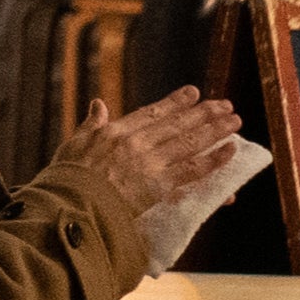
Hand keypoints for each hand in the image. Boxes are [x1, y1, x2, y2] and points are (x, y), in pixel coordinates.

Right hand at [60, 86, 241, 223]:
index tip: (194, 93)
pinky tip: (229, 150)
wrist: (69, 206)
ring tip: (234, 120)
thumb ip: (91, 124)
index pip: (152, 112)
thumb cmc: (65, 180)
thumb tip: (98, 104)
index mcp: (117, 132)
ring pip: (189, 142)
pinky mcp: (158, 186)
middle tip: (225, 105)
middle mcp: (137, 143)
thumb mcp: (74, 145)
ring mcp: (149, 164)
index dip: (175, 102)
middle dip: (204, 113)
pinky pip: (192, 171)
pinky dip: (213, 160)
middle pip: (177, 124)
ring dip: (215, 130)